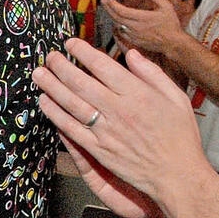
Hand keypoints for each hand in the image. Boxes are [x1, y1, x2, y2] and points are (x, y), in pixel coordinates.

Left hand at [32, 37, 209, 208]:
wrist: (178, 175)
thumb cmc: (180, 137)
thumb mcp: (176, 98)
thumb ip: (153, 74)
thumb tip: (132, 54)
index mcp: (138, 94)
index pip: (103, 66)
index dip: (83, 52)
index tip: (70, 43)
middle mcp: (119, 110)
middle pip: (81, 82)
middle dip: (60, 66)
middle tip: (49, 56)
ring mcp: (106, 130)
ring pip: (71, 103)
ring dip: (51, 87)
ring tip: (38, 74)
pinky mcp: (98, 148)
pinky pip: (70, 128)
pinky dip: (55, 114)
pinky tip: (44, 102)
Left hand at [104, 0, 187, 54]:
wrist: (173, 43)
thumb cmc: (171, 24)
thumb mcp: (166, 7)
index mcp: (143, 18)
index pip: (122, 11)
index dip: (113, 5)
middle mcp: (136, 27)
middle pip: (116, 17)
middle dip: (108, 8)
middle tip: (103, 1)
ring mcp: (134, 35)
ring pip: (118, 25)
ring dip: (112, 16)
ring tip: (110, 8)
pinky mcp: (135, 41)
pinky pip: (122, 32)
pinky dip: (118, 25)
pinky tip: (118, 20)